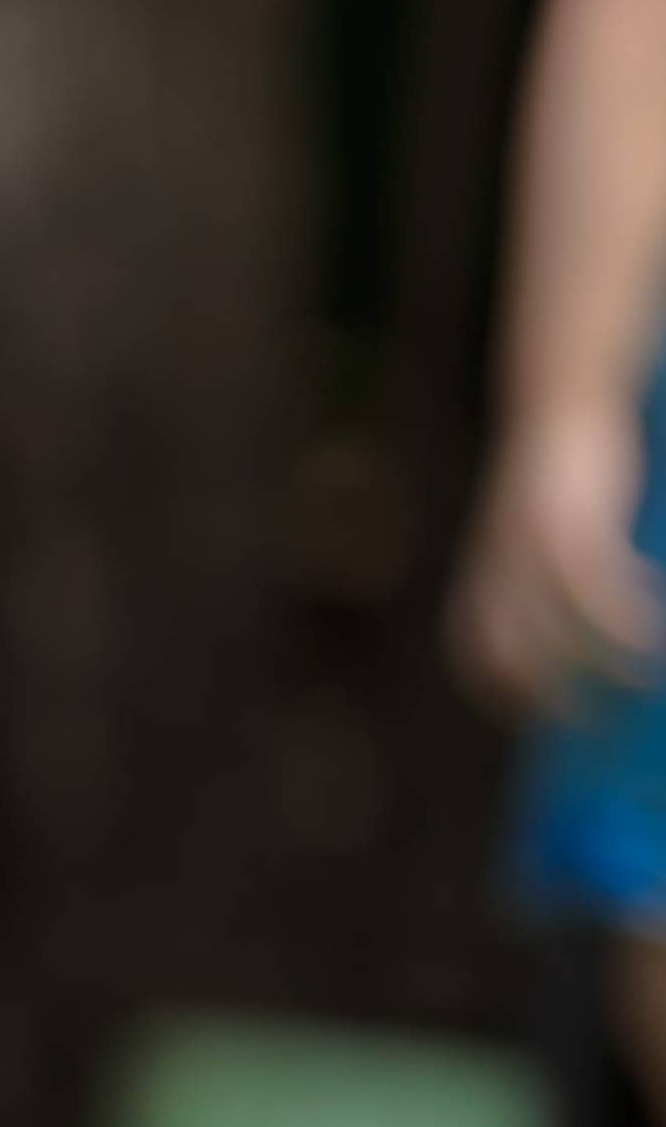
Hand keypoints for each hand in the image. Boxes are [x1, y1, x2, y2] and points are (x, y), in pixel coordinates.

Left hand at [457, 395, 663, 715]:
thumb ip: (538, 578)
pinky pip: (598, 585)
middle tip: (599, 724)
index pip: (479, 654)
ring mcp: (535, 546)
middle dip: (555, 696)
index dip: (506, 693)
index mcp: (485, 571)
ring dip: (604, 662)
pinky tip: (654, 631)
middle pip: (514, 654)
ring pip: (562, 627)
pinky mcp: (576, 521)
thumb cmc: (560, 476)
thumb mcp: (538, 532)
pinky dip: (625, 616)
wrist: (562, 402)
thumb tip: (566, 628)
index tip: (542, 720)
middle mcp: (501, 566)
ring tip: (644, 681)